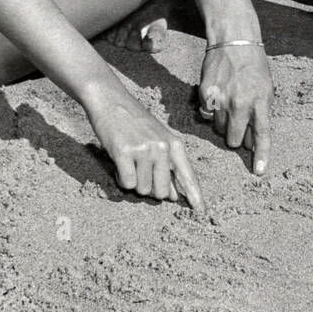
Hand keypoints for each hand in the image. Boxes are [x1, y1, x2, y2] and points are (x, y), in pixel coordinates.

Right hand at [89, 91, 204, 210]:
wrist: (110, 99)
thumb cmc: (134, 121)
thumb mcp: (158, 139)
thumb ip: (168, 166)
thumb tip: (174, 197)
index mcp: (174, 144)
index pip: (188, 175)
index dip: (195, 196)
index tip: (201, 212)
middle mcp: (162, 147)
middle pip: (162, 192)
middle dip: (150, 188)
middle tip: (140, 170)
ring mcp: (144, 150)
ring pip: (142, 189)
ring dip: (133, 181)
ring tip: (129, 160)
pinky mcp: (124, 152)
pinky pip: (127, 183)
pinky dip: (121, 178)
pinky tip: (119, 162)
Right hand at [197, 44, 272, 174]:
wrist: (234, 41)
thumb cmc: (253, 66)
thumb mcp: (266, 89)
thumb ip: (260, 113)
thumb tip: (253, 139)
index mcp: (260, 102)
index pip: (262, 135)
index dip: (260, 155)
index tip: (259, 172)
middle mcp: (240, 103)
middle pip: (233, 140)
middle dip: (235, 137)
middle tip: (237, 124)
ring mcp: (221, 99)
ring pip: (218, 129)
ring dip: (222, 123)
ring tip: (228, 104)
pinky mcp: (205, 94)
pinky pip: (206, 115)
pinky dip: (210, 110)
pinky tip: (217, 96)